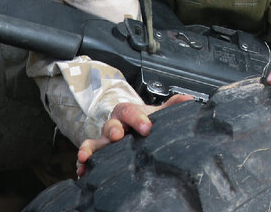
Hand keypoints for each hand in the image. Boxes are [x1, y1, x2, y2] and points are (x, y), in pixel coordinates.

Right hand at [75, 94, 193, 176]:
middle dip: (113, 130)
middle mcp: (115, 125)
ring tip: (86, 157)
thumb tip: (189, 99)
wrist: (133, 128)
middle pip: (110, 124)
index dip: (138, 117)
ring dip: (90, 148)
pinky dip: (83, 163)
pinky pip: (87, 157)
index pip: (130, 111)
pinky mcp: (98, 153)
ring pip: (95, 141)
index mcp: (129, 113)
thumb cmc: (146, 121)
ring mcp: (104, 140)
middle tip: (117, 136)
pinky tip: (81, 171)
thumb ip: (172, 106)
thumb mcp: (159, 113)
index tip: (147, 127)